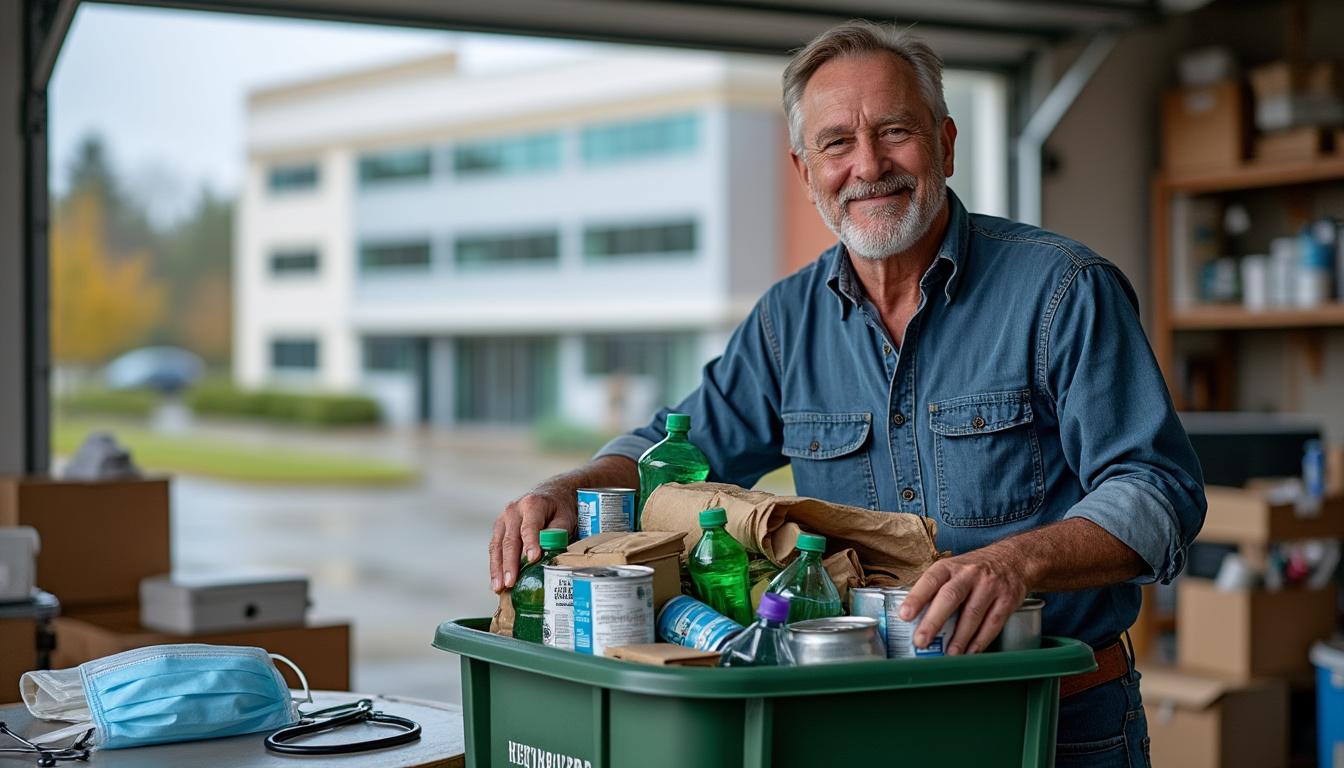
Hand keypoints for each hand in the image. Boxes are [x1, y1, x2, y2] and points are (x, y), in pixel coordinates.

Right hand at [488, 489, 575, 592]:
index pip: (529, 527)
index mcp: (532, 504)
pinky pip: (495, 549)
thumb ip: (557, 533)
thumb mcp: (565, 517)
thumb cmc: (560, 509)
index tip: (532, 559)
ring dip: (497, 568)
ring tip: (499, 588)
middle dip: (509, 563)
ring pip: (498, 546)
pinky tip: (497, 582)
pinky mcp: (499, 529)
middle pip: (510, 540)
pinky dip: (495, 566)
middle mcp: (513, 511)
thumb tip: (549, 550)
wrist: (552, 495)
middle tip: (510, 582)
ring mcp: (503, 520)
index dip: (530, 543)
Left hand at [897, 544, 1029, 655]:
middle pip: (949, 597)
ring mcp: (990, 586)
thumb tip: (915, 620)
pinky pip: (993, 624)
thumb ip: (936, 591)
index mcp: (950, 567)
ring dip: (959, 638)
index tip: (905, 615)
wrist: (1013, 559)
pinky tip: (970, 652)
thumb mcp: (953, 570)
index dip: (916, 598)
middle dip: (934, 621)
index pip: (930, 580)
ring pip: (972, 614)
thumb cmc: (975, 570)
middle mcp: (969, 574)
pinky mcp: (1007, 600)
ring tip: (949, 654)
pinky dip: (980, 641)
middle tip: (921, 640)